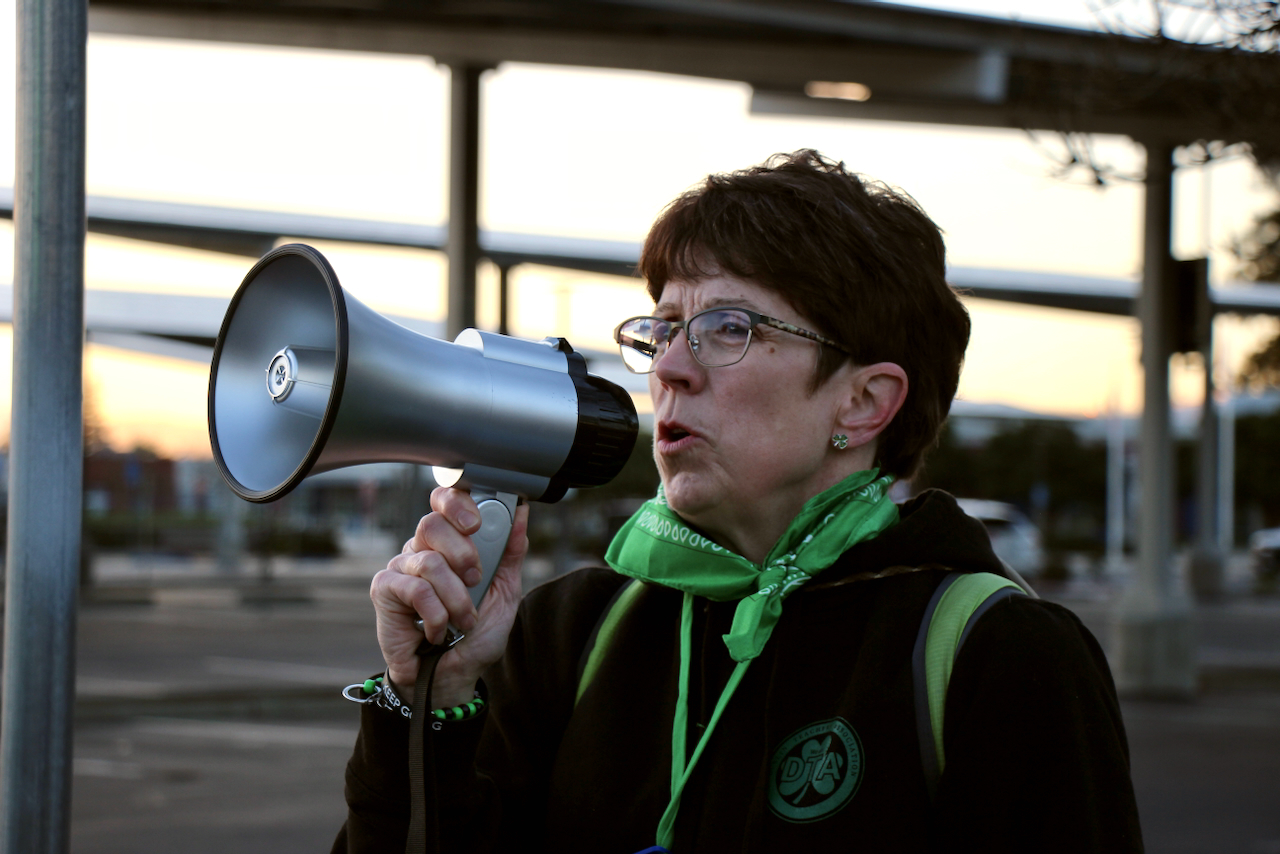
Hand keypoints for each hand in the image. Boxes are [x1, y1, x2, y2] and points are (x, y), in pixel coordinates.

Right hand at [370, 486, 529, 708]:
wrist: (452, 676)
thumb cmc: (475, 634)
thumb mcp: (505, 592)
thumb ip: (512, 552)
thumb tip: (523, 512)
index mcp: (451, 542)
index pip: (444, 500)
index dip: (458, 502)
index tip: (476, 523)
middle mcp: (422, 548)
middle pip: (432, 523)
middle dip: (463, 554)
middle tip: (475, 580)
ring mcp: (401, 568)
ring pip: (429, 561)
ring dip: (456, 598)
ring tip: (462, 620)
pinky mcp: (384, 590)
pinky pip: (414, 588)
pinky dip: (435, 614)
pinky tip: (436, 630)